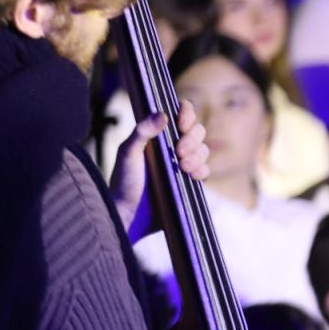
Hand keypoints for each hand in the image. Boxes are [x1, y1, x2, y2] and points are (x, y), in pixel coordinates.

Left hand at [110, 99, 207, 232]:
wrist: (130, 215)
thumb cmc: (123, 182)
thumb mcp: (128, 153)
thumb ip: (142, 131)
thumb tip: (163, 114)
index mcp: (157, 134)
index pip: (179, 114)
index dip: (186, 114)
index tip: (182, 124)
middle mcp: (172, 146)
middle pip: (197, 131)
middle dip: (192, 139)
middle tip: (179, 152)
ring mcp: (182, 164)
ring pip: (203, 150)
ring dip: (197, 156)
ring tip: (183, 167)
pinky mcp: (189, 181)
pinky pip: (205, 171)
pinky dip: (201, 171)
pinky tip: (191, 176)